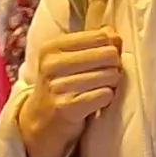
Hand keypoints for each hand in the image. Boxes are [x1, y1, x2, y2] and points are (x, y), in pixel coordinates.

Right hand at [14, 25, 123, 156]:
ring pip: (109, 75)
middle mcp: (52, 64)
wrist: (40, 121)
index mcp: (52, 47)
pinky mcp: (67, 107)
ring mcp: (58, 86)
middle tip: (106, 76)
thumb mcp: (69, 59)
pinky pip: (105, 95)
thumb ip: (93, 42)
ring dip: (111, 84)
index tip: (105, 59)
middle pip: (109, 55)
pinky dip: (107, 98)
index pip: (100, 36)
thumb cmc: (61, 85)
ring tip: (100, 89)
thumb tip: (114, 34)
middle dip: (115, 66)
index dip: (112, 47)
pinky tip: (97, 101)